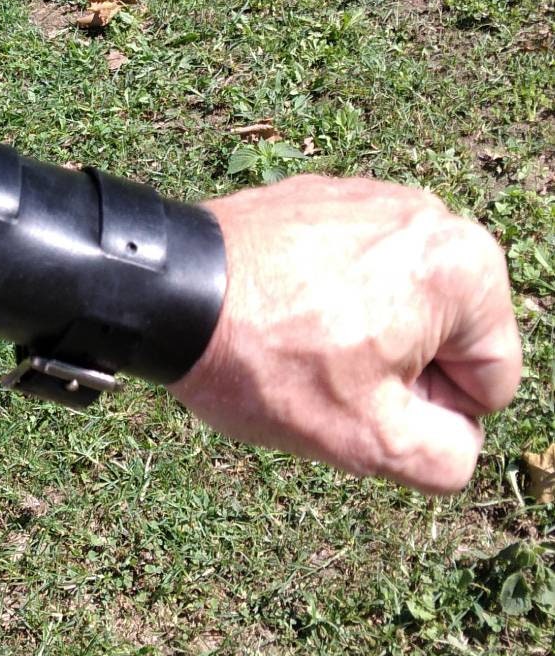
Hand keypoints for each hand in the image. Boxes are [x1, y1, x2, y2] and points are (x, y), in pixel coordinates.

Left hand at [171, 175, 521, 494]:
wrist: (165, 295)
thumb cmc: (265, 359)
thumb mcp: (369, 442)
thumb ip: (447, 457)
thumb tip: (455, 437)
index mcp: (465, 268)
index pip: (490, 384)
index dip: (429, 415)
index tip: (360, 398)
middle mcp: (431, 215)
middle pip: (445, 340)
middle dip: (395, 374)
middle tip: (324, 377)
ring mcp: (372, 198)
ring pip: (397, 308)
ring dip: (360, 340)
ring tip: (296, 345)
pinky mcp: (320, 197)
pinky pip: (352, 272)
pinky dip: (325, 300)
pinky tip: (277, 314)